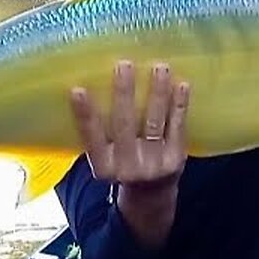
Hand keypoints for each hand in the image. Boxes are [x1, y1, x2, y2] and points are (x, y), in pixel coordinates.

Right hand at [69, 60, 189, 248]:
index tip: (77, 89)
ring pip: (154, 122)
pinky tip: (181, 85)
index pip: (91, 137)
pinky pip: (178, 128)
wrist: (152, 195)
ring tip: (159, 67)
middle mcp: (128, 166)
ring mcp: (154, 163)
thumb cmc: (122, 163)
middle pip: (124, 125)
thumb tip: (88, 86)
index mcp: (103, 167)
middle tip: (124, 64)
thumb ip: (99, 133)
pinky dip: (179, 105)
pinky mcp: (176, 159)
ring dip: (157, 93)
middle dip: (124, 93)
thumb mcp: (105, 157)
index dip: (84, 115)